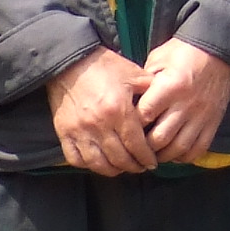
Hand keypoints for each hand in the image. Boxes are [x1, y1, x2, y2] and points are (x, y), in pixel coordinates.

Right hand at [45, 46, 155, 174]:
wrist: (70, 60)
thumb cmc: (103, 66)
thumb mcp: (133, 74)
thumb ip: (151, 92)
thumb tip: (165, 106)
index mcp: (119, 111)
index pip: (136, 146)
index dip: (146, 158)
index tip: (152, 162)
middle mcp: (99, 125)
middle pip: (120, 159)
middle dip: (134, 166)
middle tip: (140, 166)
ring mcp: (79, 131)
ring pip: (98, 164)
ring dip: (113, 170)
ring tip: (122, 167)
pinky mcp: (64, 132)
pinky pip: (76, 158)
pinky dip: (88, 165)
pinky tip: (98, 162)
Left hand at [138, 40, 229, 163]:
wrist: (218, 50)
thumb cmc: (182, 53)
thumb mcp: (157, 60)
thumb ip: (144, 83)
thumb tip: (130, 104)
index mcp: (169, 87)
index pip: (144, 115)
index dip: (132, 124)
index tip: (125, 127)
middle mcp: (185, 105)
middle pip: (160, 138)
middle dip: (144, 147)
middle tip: (135, 148)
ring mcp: (201, 116)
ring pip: (179, 148)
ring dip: (163, 156)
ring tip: (152, 155)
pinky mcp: (213, 122)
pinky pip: (199, 148)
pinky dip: (185, 157)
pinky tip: (174, 154)